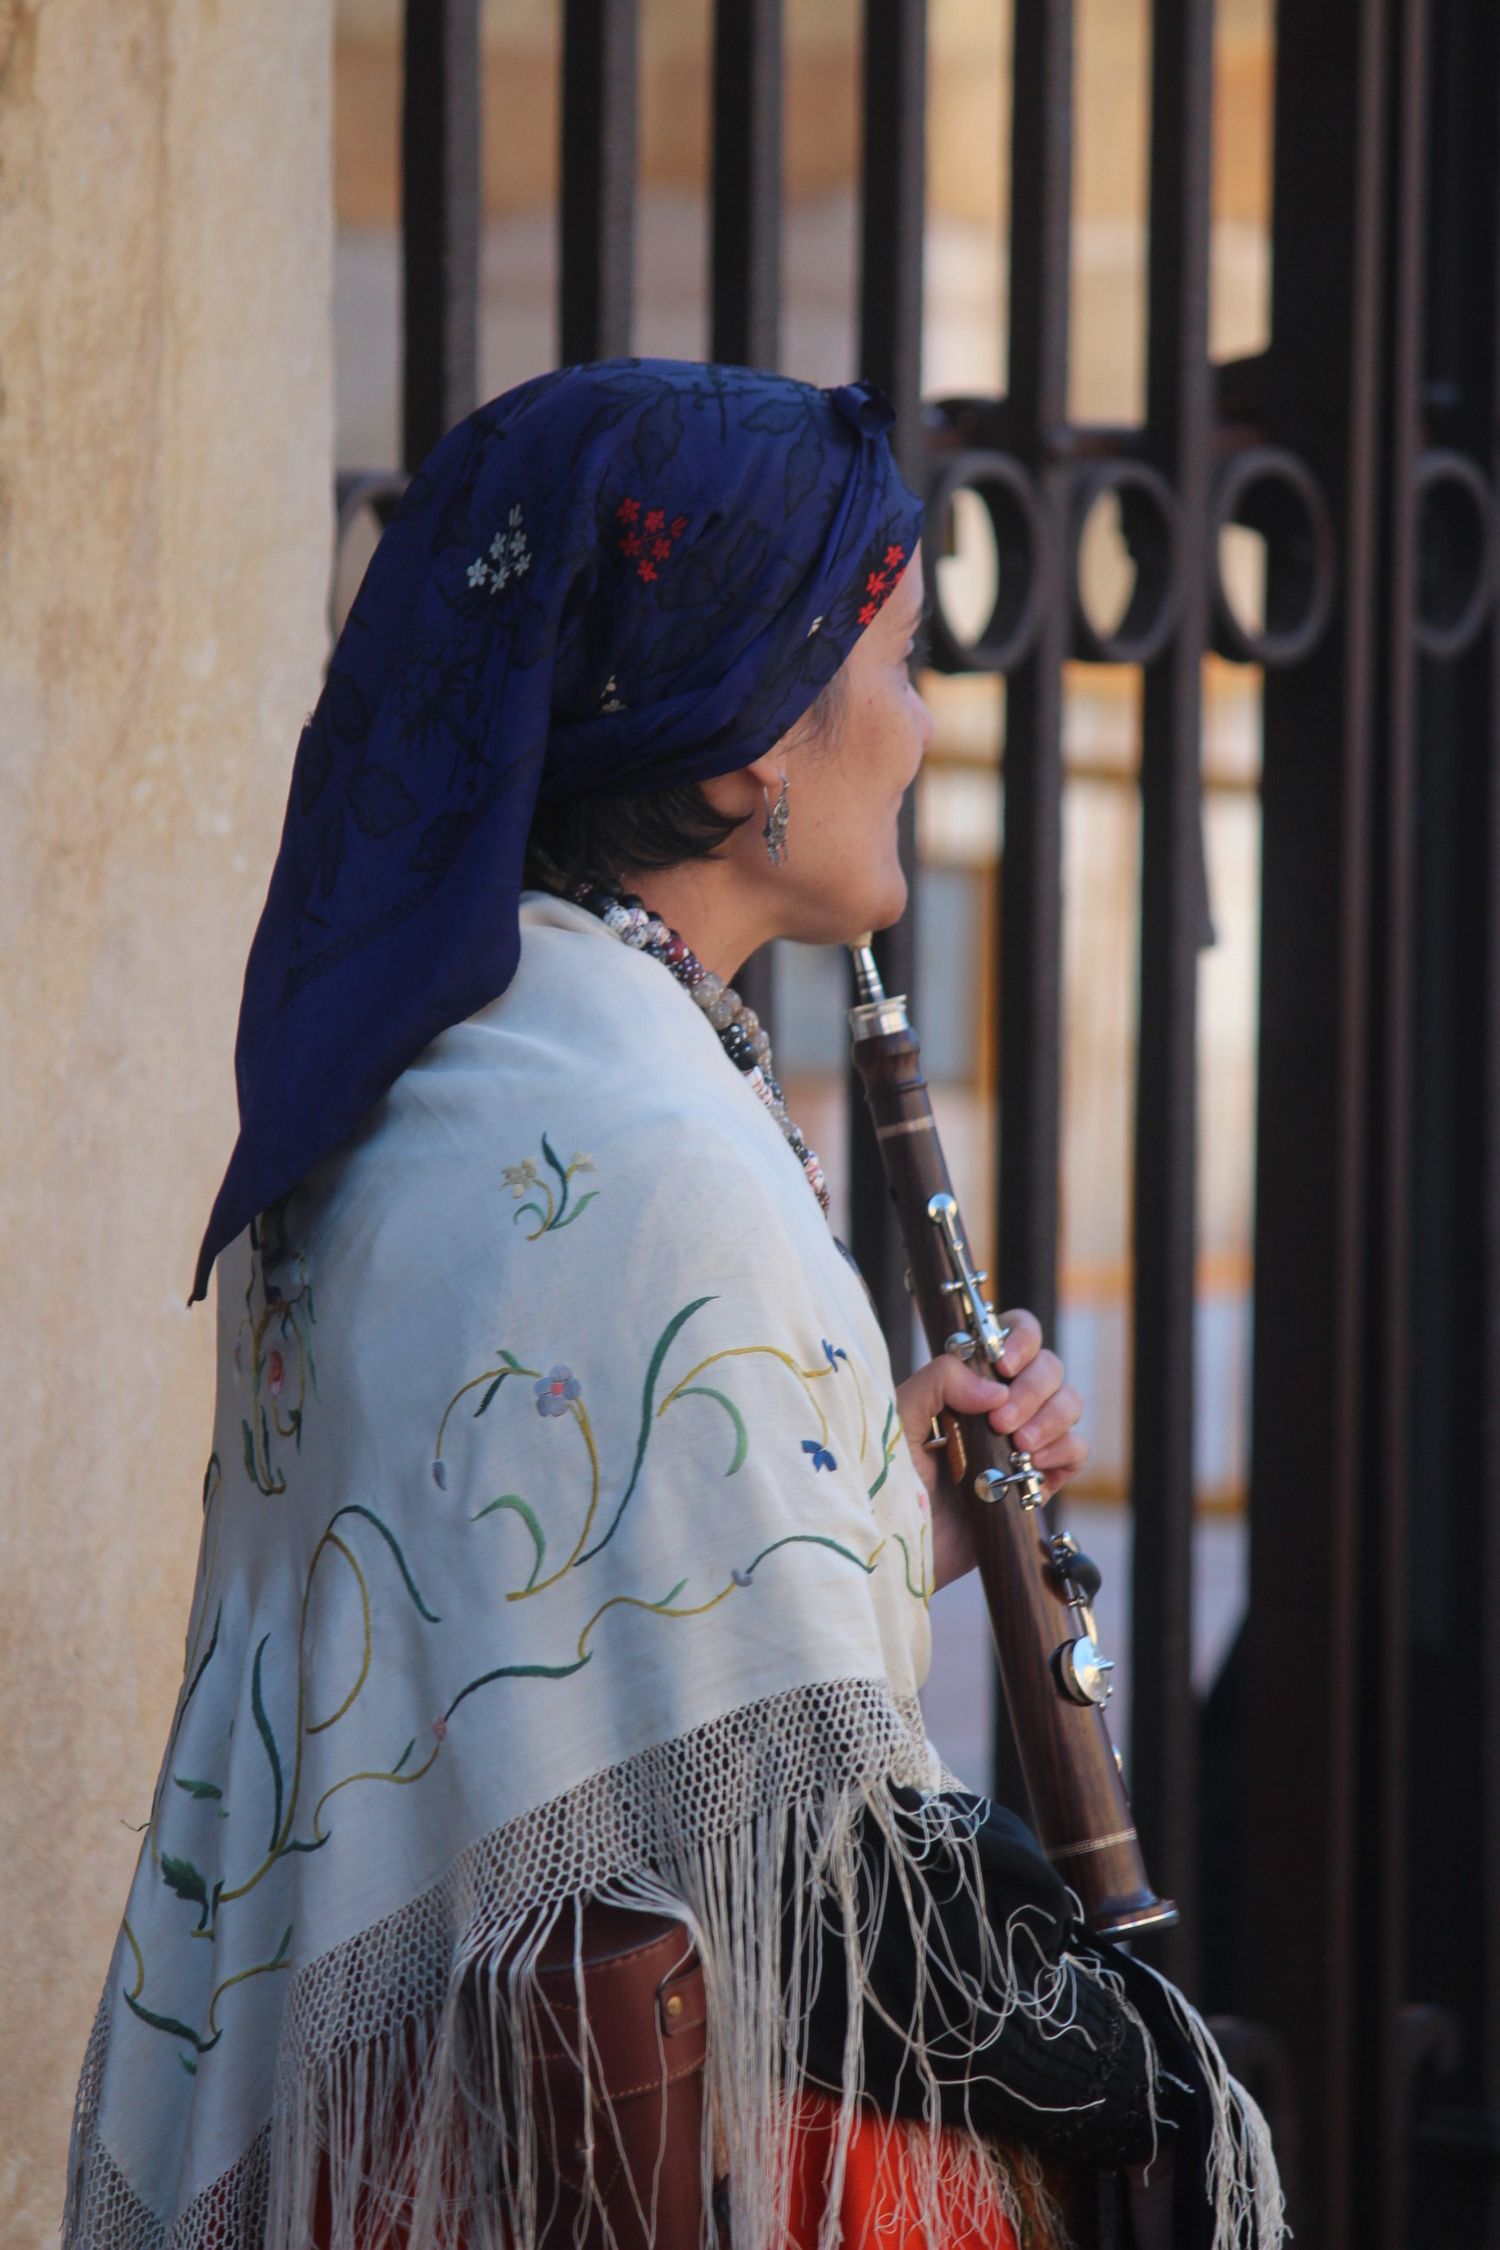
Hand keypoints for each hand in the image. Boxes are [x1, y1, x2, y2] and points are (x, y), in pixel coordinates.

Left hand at [895, 1310, 1087, 1590]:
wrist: (897, 1544)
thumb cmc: (887, 1477)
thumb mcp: (900, 1418)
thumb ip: (939, 1382)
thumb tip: (994, 1388)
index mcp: (969, 1380)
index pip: (1015, 1335)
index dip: (1021, 1339)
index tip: (1004, 1364)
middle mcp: (1001, 1404)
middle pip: (1049, 1367)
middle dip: (1034, 1388)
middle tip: (1001, 1421)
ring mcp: (1023, 1442)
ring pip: (1069, 1404)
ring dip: (1051, 1417)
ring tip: (1017, 1444)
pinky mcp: (1037, 1481)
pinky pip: (1075, 1452)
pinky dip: (1063, 1450)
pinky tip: (1033, 1463)